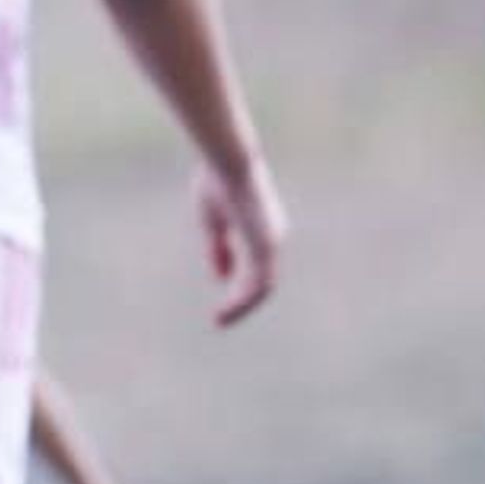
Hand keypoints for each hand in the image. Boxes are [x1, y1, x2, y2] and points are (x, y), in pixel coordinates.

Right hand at [196, 161, 285, 326]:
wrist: (228, 162)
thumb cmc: (217, 182)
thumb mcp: (213, 221)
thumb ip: (218, 248)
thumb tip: (220, 277)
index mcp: (261, 229)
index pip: (255, 264)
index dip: (236, 281)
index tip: (218, 293)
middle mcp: (271, 239)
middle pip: (261, 280)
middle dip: (241, 301)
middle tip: (220, 318)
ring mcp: (271, 244)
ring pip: (261, 287)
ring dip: (241, 307)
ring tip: (219, 321)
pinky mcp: (265, 248)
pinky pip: (257, 285)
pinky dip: (242, 301)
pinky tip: (225, 311)